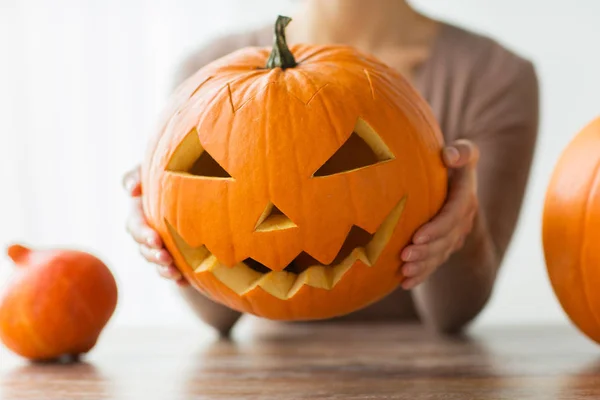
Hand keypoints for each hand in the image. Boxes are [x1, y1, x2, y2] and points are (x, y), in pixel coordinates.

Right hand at [123, 166, 187, 285]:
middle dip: (152, 254)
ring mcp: (161, 244)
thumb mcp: (160, 165)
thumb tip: (131, 189)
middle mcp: (148, 229)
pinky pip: (173, 270)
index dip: (143, 233)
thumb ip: (140, 173)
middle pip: (143, 247)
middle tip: (165, 258)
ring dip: (162, 269)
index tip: (155, 239)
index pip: (136, 224)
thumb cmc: (177, 167)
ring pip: (156, 261)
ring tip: (174, 272)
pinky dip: (176, 278)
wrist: (204, 181)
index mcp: (141, 210)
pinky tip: (184, 282)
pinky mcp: (176, 254)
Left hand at [399, 139, 479, 289]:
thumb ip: (460, 152)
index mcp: (465, 197)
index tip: (417, 236)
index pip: (453, 215)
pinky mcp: (445, 245)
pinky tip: (404, 284)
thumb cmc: (449, 159)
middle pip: (446, 241)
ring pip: (440, 255)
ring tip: (403, 272)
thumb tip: (449, 156)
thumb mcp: (462, 152)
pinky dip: (421, 275)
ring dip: (423, 266)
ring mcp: (455, 235)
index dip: (437, 228)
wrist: (452, 176)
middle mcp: (463, 219)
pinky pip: (434, 262)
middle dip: (426, 252)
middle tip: (404, 257)